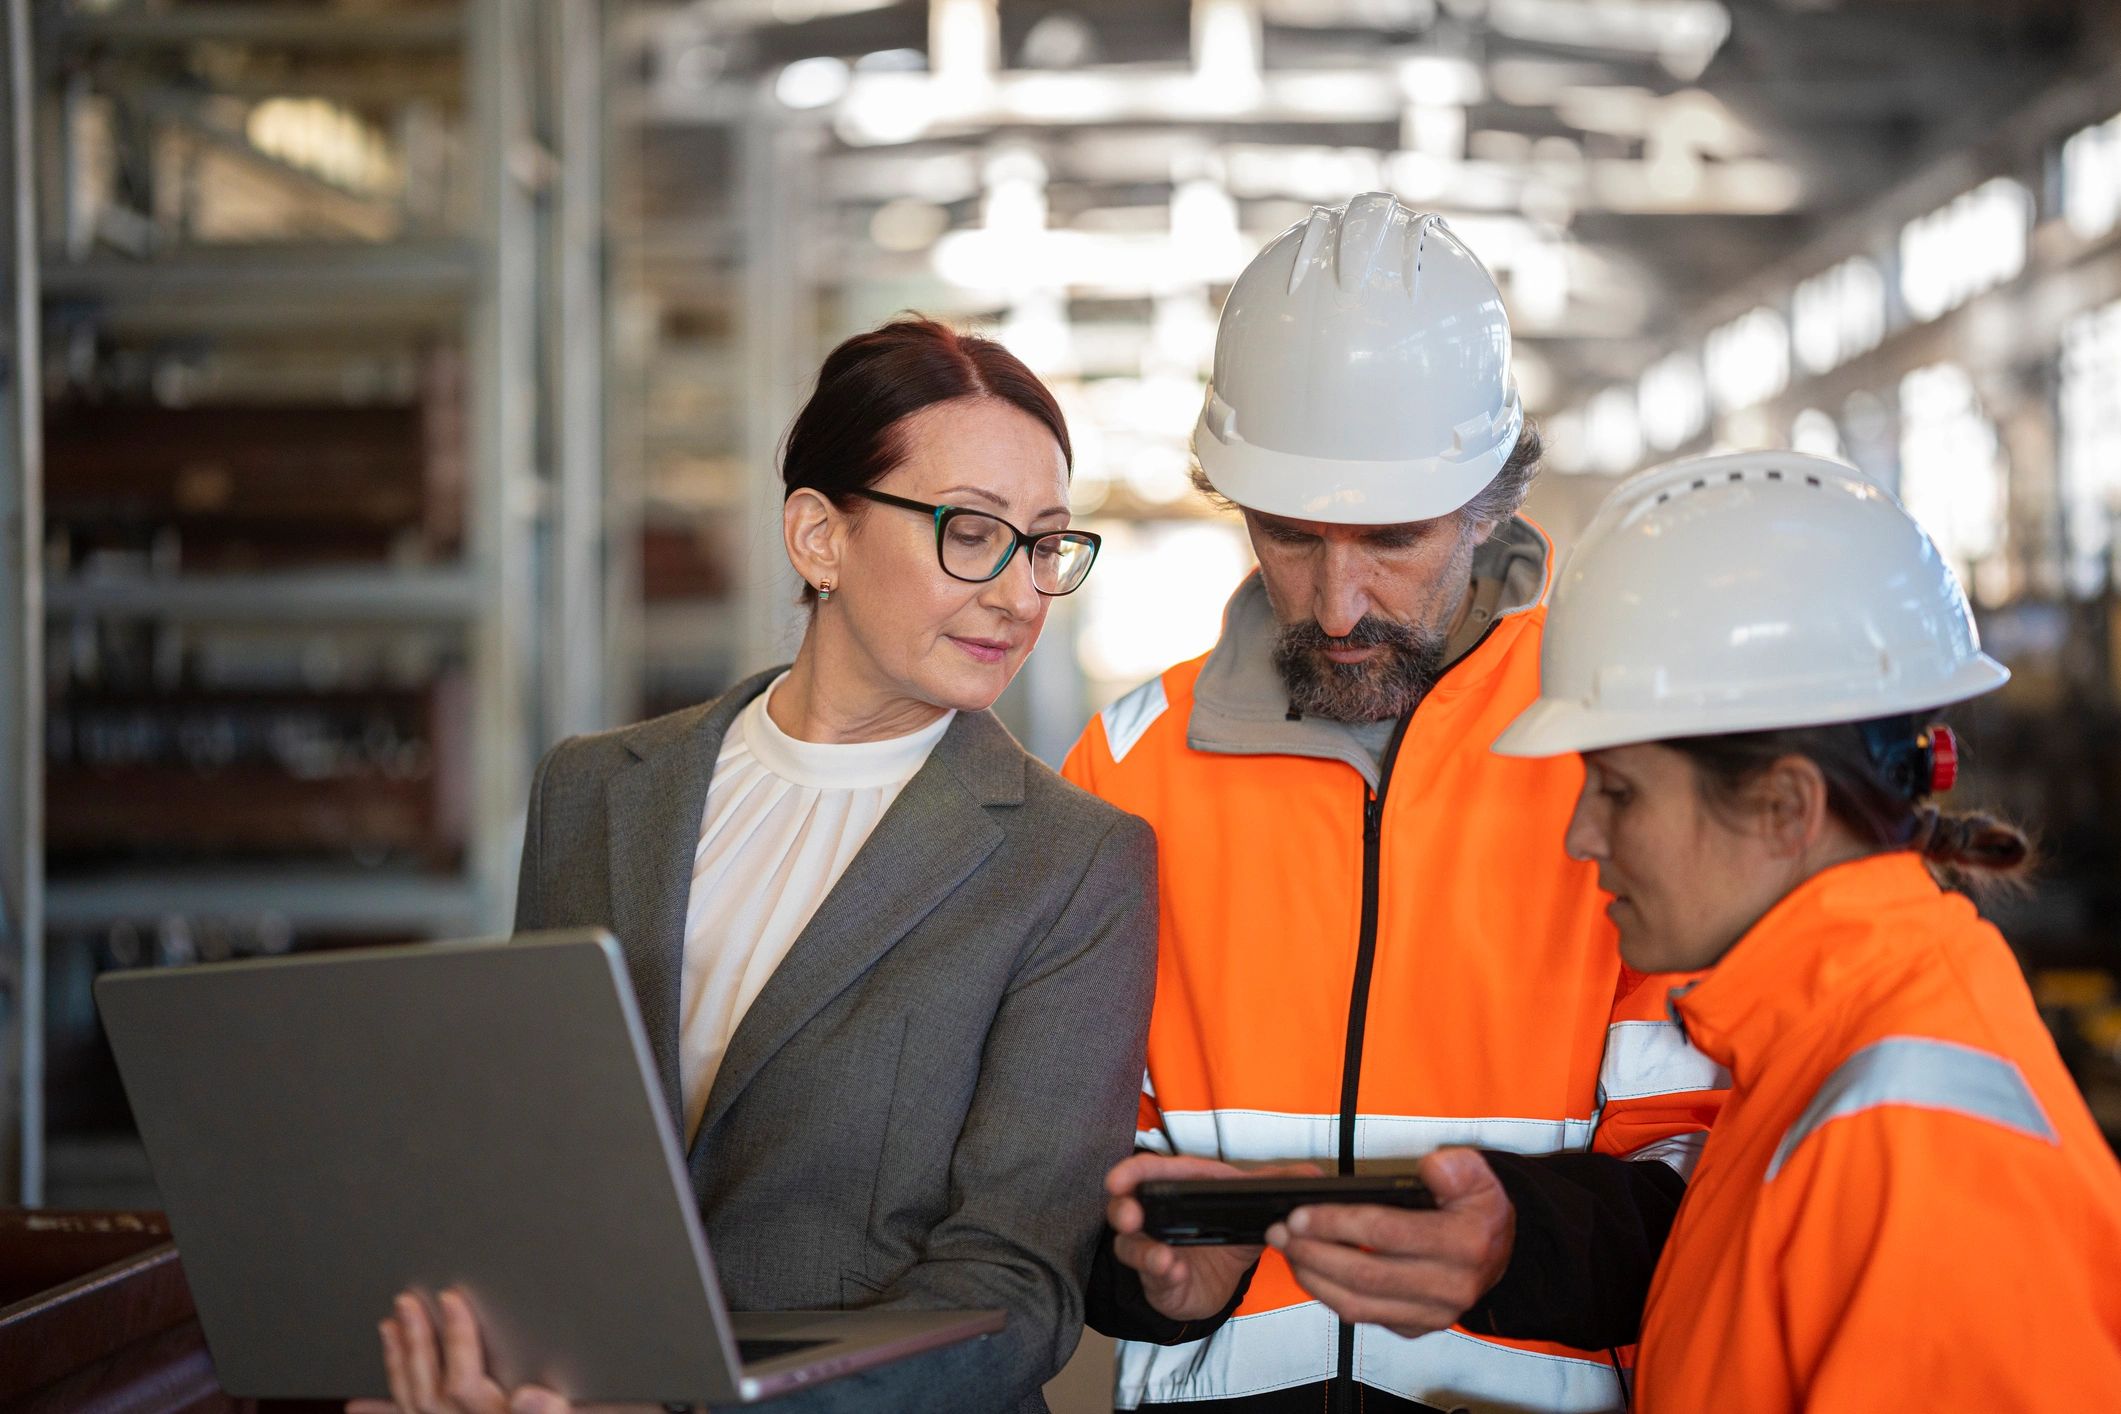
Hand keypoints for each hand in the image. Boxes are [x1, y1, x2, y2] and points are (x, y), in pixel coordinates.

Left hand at [344, 1289, 656, 1413]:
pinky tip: (364, 1399)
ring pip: (417, 1407)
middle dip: (418, 1345)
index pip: (464, 1385)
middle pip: (431, 1395)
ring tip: (391, 1326)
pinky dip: (389, 1406)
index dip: (455, 1341)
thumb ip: (554, 1409)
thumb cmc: (585, 1412)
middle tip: (408, 1302)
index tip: (453, 1298)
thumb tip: (531, 1392)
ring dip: (400, 1365)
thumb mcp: (587, 1413)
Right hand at [1105, 1153, 1324, 1322]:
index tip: (1119, 1178)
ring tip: (1163, 1259)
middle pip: (1127, 1205)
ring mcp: (1152, 1247)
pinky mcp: (1156, 1278)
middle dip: (1124, 1208)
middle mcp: (1155, 1215)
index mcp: (1177, 1189)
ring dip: (1144, 1251)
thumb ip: (1276, 1188)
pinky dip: (1162, 1274)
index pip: (1151, 1173)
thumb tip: (1312, 1175)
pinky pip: (1152, 1276)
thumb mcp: (1251, 1209)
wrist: (1221, 1282)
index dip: (1133, 1172)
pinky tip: (1175, 1274)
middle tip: (1130, 1215)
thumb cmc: (1227, 1233)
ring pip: (1131, 1246)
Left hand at [1265, 1147, 1513, 1340]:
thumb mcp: (1478, 1174)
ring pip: (1359, 1305)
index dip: (1336, 1223)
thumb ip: (1455, 1166)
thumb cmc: (1477, 1208)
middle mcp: (1451, 1287)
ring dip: (1314, 1278)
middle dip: (1312, 1252)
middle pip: (1364, 1274)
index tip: (1298, 1214)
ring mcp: (1434, 1315)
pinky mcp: (1418, 1328)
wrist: (1500, 1251)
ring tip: (1287, 1251)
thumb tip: (1429, 1168)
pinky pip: (1365, 1318)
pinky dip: (1330, 1296)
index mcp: (1464, 1244)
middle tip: (1279, 1232)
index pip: (1385, 1233)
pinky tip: (1311, 1271)